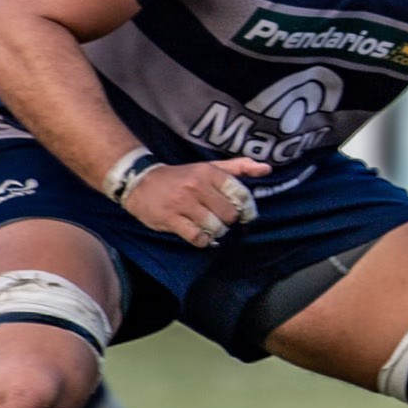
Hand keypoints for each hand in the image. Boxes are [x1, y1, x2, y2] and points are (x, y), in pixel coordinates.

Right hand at [122, 158, 271, 247]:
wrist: (141, 182)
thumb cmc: (181, 177)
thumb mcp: (208, 167)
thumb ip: (238, 167)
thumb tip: (267, 168)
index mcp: (209, 172)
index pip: (240, 193)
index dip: (246, 208)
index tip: (242, 212)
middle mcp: (197, 186)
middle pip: (229, 214)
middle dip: (228, 220)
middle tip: (219, 217)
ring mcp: (183, 203)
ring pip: (215, 227)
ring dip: (215, 231)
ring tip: (207, 225)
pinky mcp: (171, 219)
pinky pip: (197, 237)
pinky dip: (202, 240)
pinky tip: (198, 234)